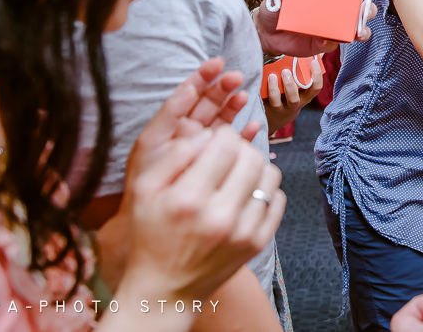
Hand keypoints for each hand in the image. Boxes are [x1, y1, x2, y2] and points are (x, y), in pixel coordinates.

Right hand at [119, 126, 285, 302]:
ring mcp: (244, 232)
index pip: (226, 145)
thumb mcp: (144, 190)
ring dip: (255, 166)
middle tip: (226, 155)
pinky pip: (277, 199)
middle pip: (252, 156)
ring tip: (236, 173)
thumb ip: (174, 155)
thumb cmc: (151, 234)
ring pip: (270, 174)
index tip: (214, 141)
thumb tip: (209, 134)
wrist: (165, 289)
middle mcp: (220, 216)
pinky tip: (245, 195)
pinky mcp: (259, 243)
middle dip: (240, 147)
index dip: (222, 135)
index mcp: (188, 200)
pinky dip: (265, 190)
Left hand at [123, 58, 258, 201]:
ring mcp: (204, 148)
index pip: (189, 95)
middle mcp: (189, 133)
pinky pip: (234, 144)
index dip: (202, 77)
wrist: (148, 221)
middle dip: (223, 88)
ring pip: (223, 120)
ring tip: (244, 97)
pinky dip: (244, 135)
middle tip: (236, 78)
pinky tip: (252, 127)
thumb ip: (169, 115)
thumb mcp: (151, 143)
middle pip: (209, 103)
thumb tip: (191, 89)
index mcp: (172, 125)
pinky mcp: (217, 163)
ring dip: (234, 106)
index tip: (216, 63)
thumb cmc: (145, 182)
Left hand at [255, 0, 376, 55]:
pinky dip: (332, 42)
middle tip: (364, 10)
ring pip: (354, 29)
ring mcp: (330, 28)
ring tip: (358, 32)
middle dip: (367, 8)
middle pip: (359, 8)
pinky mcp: (322, 43)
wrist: (266, 35)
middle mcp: (333, 10)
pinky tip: (325, 41)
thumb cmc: (274, 10)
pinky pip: (333, 44)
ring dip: (360, 29)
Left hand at [264, 56, 323, 132]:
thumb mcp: (302, 88)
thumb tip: (319, 52)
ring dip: (273, 89)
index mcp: (305, 97)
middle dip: (290, 85)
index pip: (315, 89)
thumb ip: (308, 70)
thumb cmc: (292, 95)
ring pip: (277, 102)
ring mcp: (279, 109)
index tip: (314, 63)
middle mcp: (294, 104)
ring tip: (271, 76)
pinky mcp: (267, 110)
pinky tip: (261, 81)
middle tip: (285, 71)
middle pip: (294, 98)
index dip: (317, 76)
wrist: (277, 117)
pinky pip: (263, 103)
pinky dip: (261, 92)